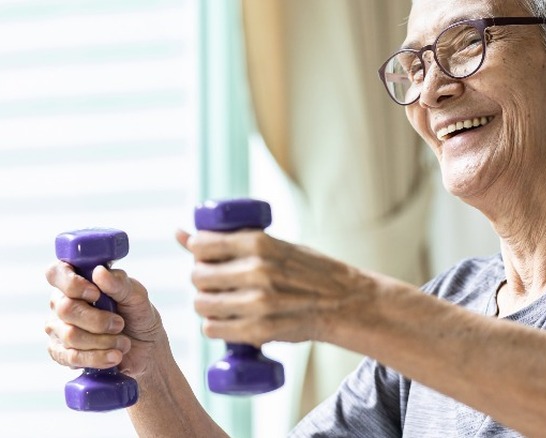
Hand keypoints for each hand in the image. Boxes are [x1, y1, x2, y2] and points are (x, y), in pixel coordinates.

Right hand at [45, 263, 165, 376]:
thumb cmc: (138, 316)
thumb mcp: (137, 297)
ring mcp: (58, 328)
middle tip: (120, 324)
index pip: (56, 273)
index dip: (72, 284)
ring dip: (103, 341)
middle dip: (98, 320)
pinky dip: (98, 357)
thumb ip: (119, 283)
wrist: (146, 349)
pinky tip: (114, 356)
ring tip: (123, 343)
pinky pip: (71, 357)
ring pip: (70, 335)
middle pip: (65, 308)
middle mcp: (62, 303)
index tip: (95, 294)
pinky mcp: (61, 353)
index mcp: (78, 281)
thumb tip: (99, 272)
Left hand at [176, 229, 375, 346]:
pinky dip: (215, 326)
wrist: (345, 303)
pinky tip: (226, 320)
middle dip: (202, 279)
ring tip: (220, 301)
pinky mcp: (259, 331)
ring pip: (202, 304)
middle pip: (199, 276)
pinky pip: (213, 329)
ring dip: (206, 304)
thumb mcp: (274, 245)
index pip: (203, 245)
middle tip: (215, 282)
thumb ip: (233, 242)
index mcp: (260, 243)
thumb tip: (180, 234)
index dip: (198, 251)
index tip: (206, 256)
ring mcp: (257, 303)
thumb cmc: (309, 271)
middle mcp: (257, 271)